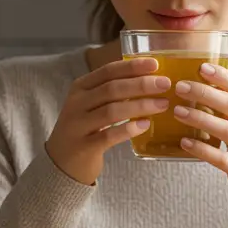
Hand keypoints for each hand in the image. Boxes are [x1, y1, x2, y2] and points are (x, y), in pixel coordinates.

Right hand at [46, 57, 170, 184]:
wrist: (61, 162)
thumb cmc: (85, 130)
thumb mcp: (92, 105)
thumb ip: (113, 93)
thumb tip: (150, 81)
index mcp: (80, 88)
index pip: (108, 71)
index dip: (132, 66)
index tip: (155, 64)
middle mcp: (77, 103)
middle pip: (111, 89)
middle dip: (141, 84)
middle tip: (165, 84)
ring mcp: (78, 125)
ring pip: (111, 111)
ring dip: (139, 106)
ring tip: (162, 104)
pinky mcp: (83, 147)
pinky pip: (108, 136)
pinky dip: (128, 129)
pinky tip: (145, 125)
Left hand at [173, 62, 227, 214]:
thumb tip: (203, 87)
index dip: (224, 77)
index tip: (202, 67)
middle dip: (205, 93)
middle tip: (181, 87)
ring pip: (226, 130)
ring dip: (199, 118)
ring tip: (177, 111)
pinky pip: (220, 158)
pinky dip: (201, 149)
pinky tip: (184, 142)